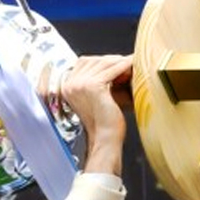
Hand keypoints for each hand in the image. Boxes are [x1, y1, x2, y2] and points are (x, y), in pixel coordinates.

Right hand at [54, 54, 133, 175]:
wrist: (106, 139)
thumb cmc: (105, 122)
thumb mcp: (97, 97)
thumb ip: (99, 80)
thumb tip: (114, 63)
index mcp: (67, 86)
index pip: (84, 62)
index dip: (102, 61)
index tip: (117, 61)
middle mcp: (70, 83)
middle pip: (93, 61)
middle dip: (111, 60)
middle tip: (127, 61)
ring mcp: (79, 84)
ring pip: (103, 64)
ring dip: (119, 62)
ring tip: (132, 63)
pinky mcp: (92, 86)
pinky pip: (111, 70)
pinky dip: (123, 66)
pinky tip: (132, 66)